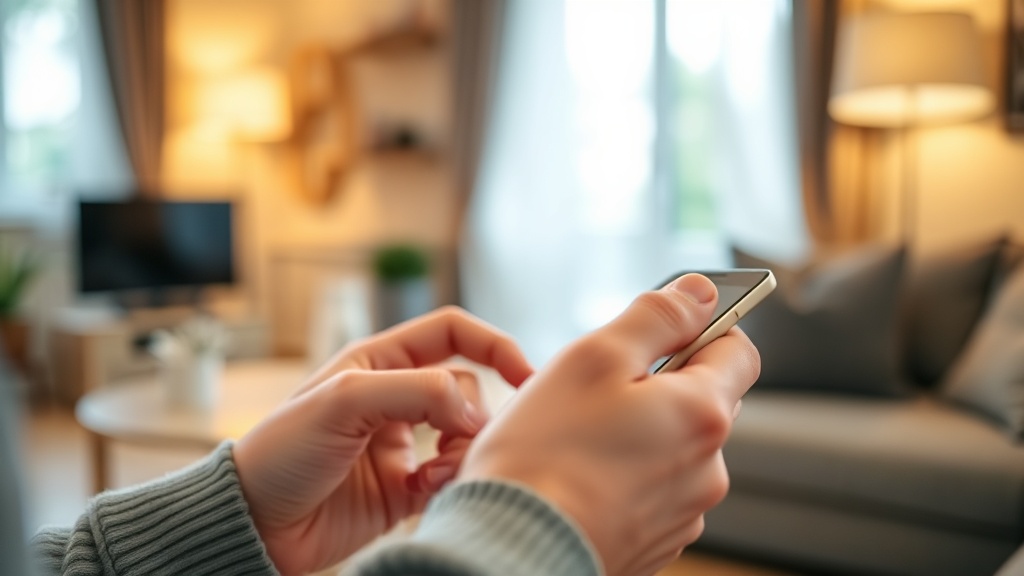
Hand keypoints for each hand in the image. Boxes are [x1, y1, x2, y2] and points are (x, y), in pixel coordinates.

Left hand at [233, 307, 532, 575]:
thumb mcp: (342, 400)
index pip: (453, 332)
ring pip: (465, 435)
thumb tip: (474, 407)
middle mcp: (396, 397)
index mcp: (379, 361)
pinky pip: (451, 477)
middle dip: (472, 415)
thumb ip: (414, 390)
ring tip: (432, 475)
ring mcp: (403, 442)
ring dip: (461, 453)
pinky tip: (422, 495)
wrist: (256, 523)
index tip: (526, 375)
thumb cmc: (282, 451)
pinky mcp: (405, 487)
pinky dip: (449, 483)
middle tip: (452, 442)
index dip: (495, 345)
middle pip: (468, 388)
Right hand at [459, 274, 760, 575]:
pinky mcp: (655, 543)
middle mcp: (707, 469)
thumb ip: (656, 317)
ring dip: (641, 434)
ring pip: (673, 449)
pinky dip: (626, 478)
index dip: (703, 329)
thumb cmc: (544, 453)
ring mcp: (683, 513)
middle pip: (702, 401)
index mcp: (702, 414)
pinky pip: (652, 491)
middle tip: (600, 388)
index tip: (664, 330)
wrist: (512, 547)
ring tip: (580, 440)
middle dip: (660, 385)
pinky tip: (581, 478)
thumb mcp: (594, 357)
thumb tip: (700, 293)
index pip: (739, 350)